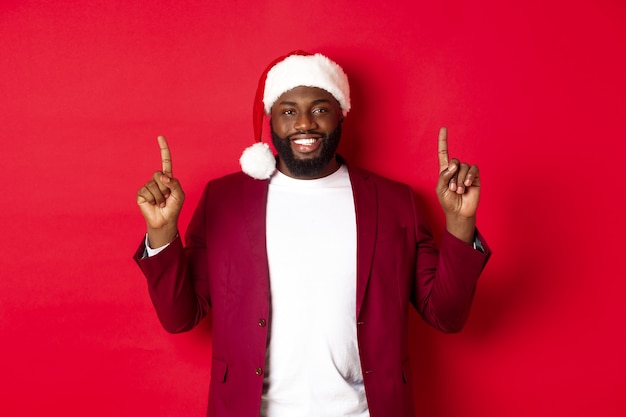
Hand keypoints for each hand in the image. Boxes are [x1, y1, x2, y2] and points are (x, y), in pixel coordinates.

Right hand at [136, 135, 184, 246]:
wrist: (164, 221)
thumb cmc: (173, 208)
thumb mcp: (179, 195)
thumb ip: (174, 183)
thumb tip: (162, 176)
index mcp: (167, 178)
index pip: (165, 161)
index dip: (163, 149)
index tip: (160, 137)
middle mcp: (157, 180)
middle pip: (158, 174)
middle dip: (164, 187)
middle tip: (166, 197)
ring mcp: (148, 186)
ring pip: (153, 185)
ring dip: (159, 196)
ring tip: (161, 203)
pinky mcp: (141, 194)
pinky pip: (146, 191)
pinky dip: (152, 199)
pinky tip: (153, 204)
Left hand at [436, 127, 479, 242]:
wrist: (459, 212)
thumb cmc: (448, 201)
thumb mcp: (440, 188)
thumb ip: (444, 175)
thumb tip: (454, 165)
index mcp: (445, 171)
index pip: (444, 153)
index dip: (443, 141)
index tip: (444, 128)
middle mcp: (456, 169)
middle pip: (454, 161)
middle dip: (452, 176)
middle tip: (453, 189)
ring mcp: (466, 173)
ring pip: (463, 167)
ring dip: (460, 180)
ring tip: (460, 191)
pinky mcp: (475, 177)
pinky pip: (473, 169)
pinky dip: (469, 176)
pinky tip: (468, 185)